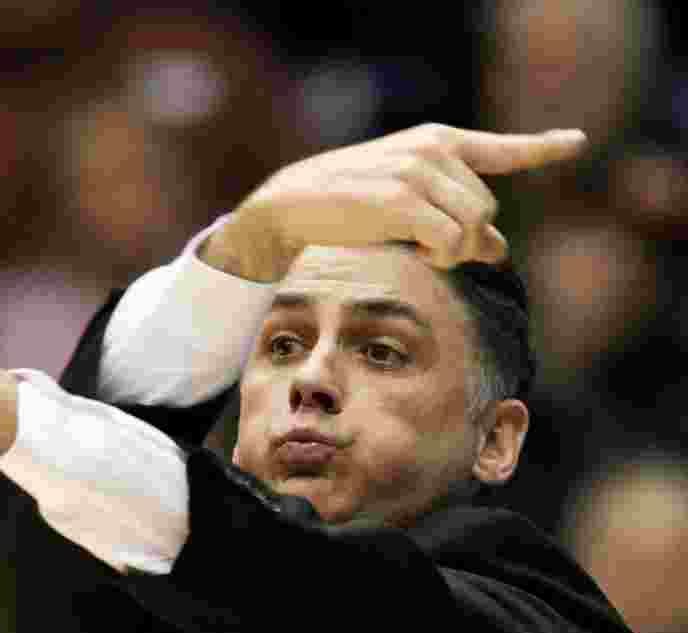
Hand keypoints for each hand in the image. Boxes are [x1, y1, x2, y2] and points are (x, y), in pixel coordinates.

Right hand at [202, 123, 587, 280]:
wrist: (290, 204)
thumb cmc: (345, 207)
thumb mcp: (404, 205)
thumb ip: (454, 220)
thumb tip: (499, 250)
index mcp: (435, 142)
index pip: (499, 148)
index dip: (542, 146)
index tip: (576, 141)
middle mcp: (432, 149)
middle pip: (488, 208)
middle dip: (469, 238)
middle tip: (433, 252)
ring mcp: (417, 171)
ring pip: (475, 225)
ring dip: (455, 251)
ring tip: (422, 253)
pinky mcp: (401, 199)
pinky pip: (451, 240)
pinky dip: (441, 257)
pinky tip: (418, 256)